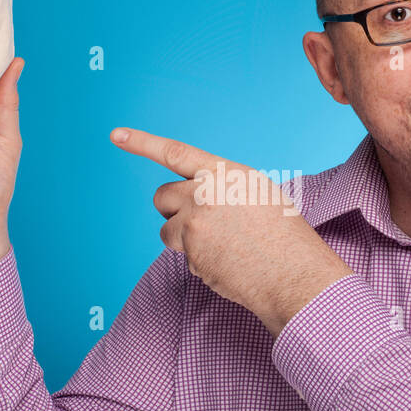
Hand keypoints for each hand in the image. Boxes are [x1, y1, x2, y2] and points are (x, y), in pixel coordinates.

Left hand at [110, 127, 353, 336]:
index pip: (175, 152)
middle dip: (171, 210)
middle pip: (162, 196)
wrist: (294, 274)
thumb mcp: (260, 194)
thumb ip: (225, 187)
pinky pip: (184, 256)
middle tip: (195, 222)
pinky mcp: (190, 253)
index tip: (116, 135)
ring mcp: (194, 224)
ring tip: (221, 247)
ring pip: (168, 230)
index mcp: (225, 173)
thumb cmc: (285, 237)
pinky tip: (229, 265)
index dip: (143, 143)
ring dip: (184, 238)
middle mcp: (205, 193)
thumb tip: (199, 196)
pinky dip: (200, 262)